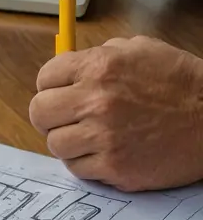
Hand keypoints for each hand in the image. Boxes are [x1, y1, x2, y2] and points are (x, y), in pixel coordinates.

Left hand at [29, 37, 202, 191]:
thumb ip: (98, 55)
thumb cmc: (180, 84)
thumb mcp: (140, 51)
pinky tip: (105, 153)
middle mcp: (96, 101)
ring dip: (68, 141)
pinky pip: (77, 168)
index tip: (60, 93)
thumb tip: (67, 68)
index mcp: (98, 67)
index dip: (51, 86)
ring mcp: (104, 137)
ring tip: (89, 137)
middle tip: (66, 118)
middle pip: (40, 112)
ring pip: (55, 144)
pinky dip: (86, 163)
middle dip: (50, 115)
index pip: (45, 78)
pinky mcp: (115, 167)